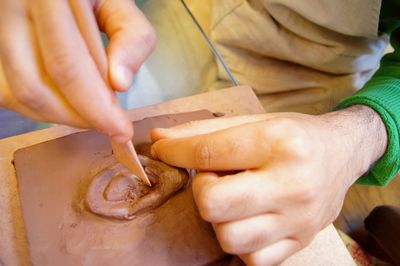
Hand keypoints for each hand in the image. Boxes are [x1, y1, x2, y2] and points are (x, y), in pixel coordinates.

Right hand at [0, 0, 155, 141]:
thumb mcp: (119, 8)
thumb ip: (132, 38)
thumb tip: (120, 84)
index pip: (67, 65)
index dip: (95, 107)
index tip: (120, 129)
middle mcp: (9, 11)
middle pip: (36, 87)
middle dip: (79, 117)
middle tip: (111, 125)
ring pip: (19, 94)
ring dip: (62, 115)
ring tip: (94, 112)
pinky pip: (9, 93)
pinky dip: (43, 107)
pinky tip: (70, 103)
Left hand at [151, 106, 386, 264]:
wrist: (342, 153)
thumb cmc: (294, 134)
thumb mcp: (254, 121)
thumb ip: (204, 131)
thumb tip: (159, 141)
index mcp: (279, 142)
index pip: (209, 153)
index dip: (175, 153)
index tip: (163, 152)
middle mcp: (292, 184)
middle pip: (214, 204)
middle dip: (202, 192)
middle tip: (214, 180)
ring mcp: (298, 219)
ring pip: (229, 238)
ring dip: (219, 220)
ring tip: (232, 201)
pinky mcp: (301, 242)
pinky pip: (253, 259)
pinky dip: (240, 243)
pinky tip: (246, 221)